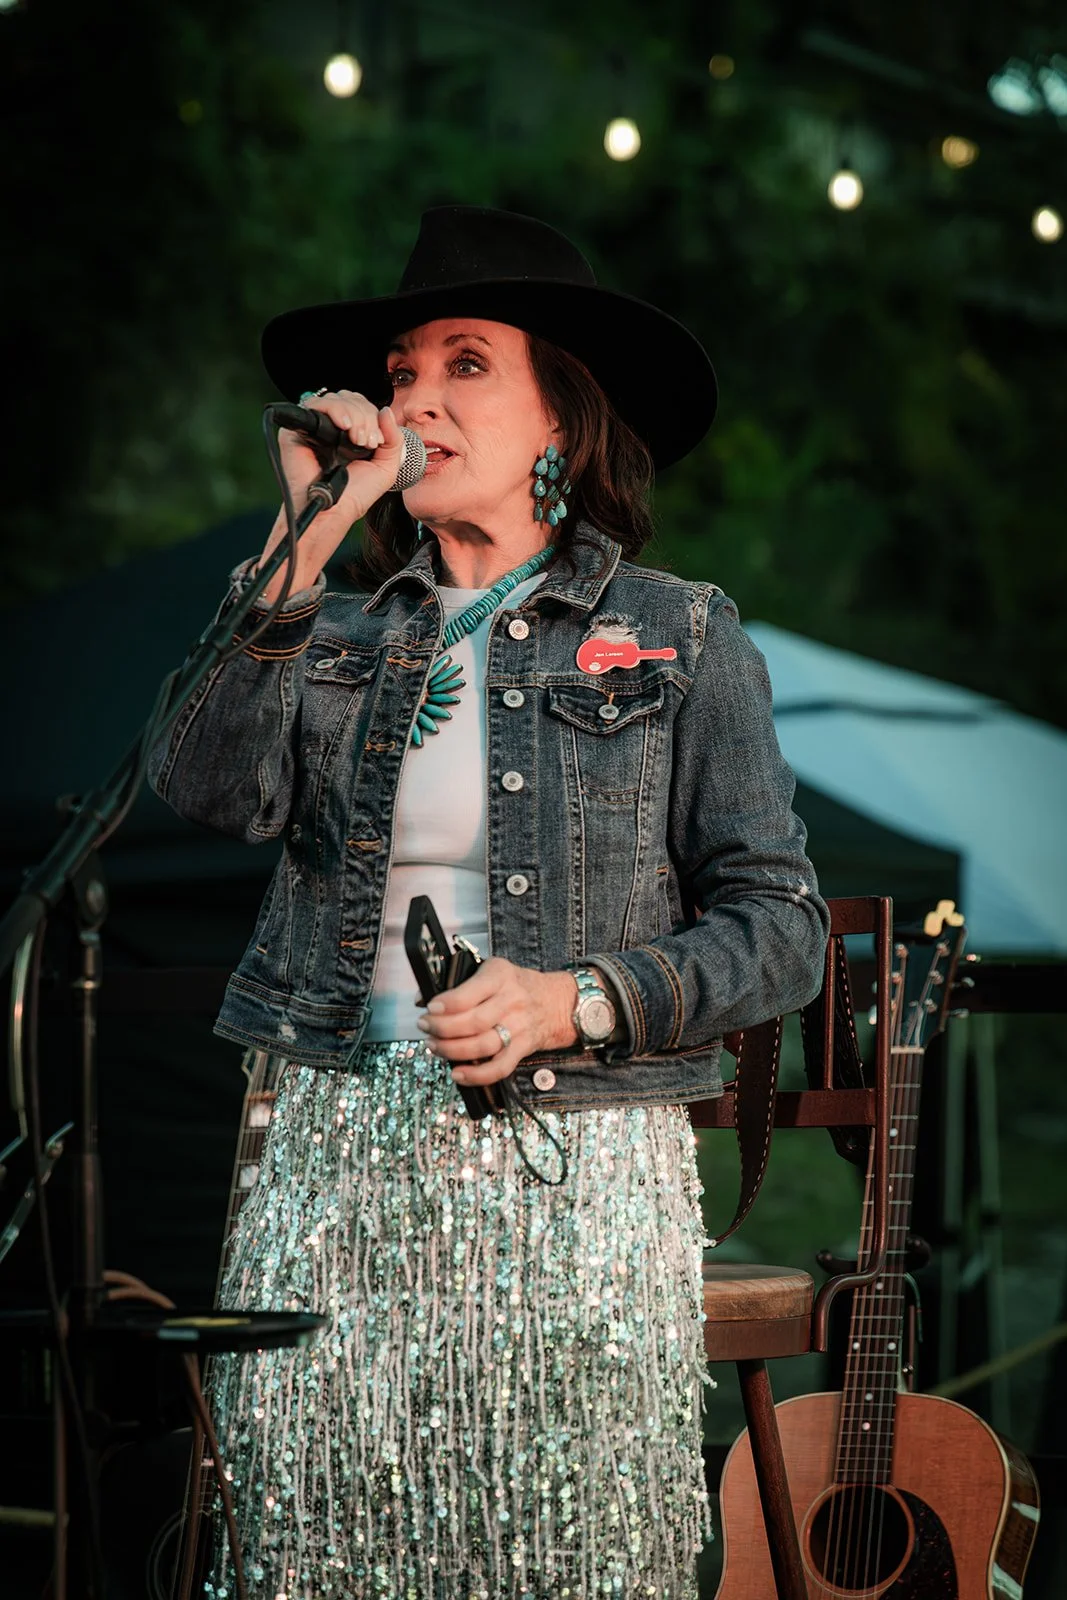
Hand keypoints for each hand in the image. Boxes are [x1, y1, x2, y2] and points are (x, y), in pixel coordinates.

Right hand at [257, 390, 404, 604]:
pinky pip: (314, 404)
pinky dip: (334, 410)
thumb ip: (393, 439)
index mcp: (349, 433)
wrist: (334, 512)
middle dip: (365, 416)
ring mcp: (312, 428)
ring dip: (354, 415)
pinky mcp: (295, 431)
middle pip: (351, 399)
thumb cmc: (355, 495)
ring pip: (336, 399)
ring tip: (358, 440)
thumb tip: (385, 410)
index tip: (377, 442)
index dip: (373, 417)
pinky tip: (344, 427)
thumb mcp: (386, 466)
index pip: (362, 406)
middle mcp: (330, 427)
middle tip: (368, 442)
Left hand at [417, 959, 579, 1086]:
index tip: (429, 1008)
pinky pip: (499, 1067)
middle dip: (442, 1028)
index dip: (447, 1003)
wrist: (558, 1001)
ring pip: (482, 1046)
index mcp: (500, 976)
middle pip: (474, 1022)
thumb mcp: (492, 970)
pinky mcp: (522, 1048)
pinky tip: (458, 1073)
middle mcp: (511, 1001)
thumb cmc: (515, 984)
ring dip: (452, 1050)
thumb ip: (458, 982)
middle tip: (425, 1027)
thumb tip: (420, 999)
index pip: (471, 992)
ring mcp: (519, 1027)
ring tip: (434, 1046)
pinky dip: (477, 1075)